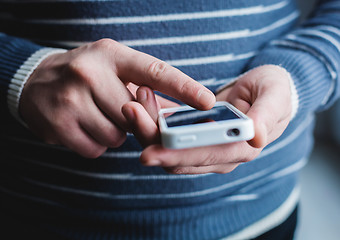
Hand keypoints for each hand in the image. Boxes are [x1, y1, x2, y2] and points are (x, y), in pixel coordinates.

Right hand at [19, 39, 214, 157]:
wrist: (35, 82)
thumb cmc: (87, 76)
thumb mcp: (114, 69)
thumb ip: (146, 88)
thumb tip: (180, 113)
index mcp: (111, 55)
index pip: (154, 71)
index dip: (184, 87)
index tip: (207, 101)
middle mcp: (90, 72)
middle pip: (135, 115)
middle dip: (133, 119)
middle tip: (117, 107)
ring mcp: (70, 98)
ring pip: (117, 136)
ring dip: (114, 132)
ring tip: (96, 114)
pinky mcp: (57, 124)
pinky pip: (96, 149)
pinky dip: (96, 144)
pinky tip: (83, 126)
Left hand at [128, 65, 291, 173]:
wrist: (264, 91)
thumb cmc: (273, 92)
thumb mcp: (275, 97)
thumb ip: (268, 116)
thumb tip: (257, 137)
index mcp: (239, 149)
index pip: (203, 159)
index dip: (176, 156)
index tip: (148, 152)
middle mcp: (218, 155)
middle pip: (177, 158)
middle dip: (150, 138)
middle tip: (130, 112)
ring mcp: (203, 148)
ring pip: (167, 149)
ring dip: (146, 129)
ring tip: (133, 102)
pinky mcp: (193, 137)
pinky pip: (167, 135)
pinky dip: (152, 122)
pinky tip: (142, 102)